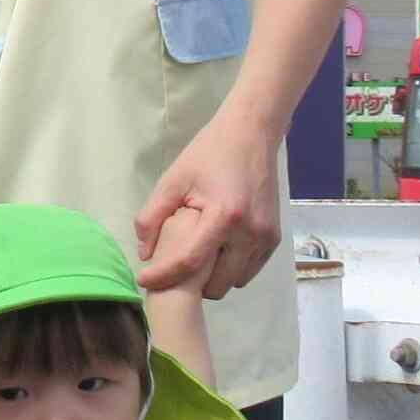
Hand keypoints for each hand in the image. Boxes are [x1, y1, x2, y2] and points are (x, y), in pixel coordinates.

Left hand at [134, 116, 282, 302]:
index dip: (163, 276)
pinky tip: (216, 251)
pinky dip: (231, 269)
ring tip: (198, 258)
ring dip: (213, 278)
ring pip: (235, 281)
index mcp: (224, 215)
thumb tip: (146, 254)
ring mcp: (266, 237)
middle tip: (174, 267)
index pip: (190, 262)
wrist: (252, 135)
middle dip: (191, 283)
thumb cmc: (209, 154)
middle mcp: (250, 232)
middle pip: (216, 284)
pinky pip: (250, 270)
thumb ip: (152, 217)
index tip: (144, 280)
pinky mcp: (274, 238)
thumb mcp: (173, 180)